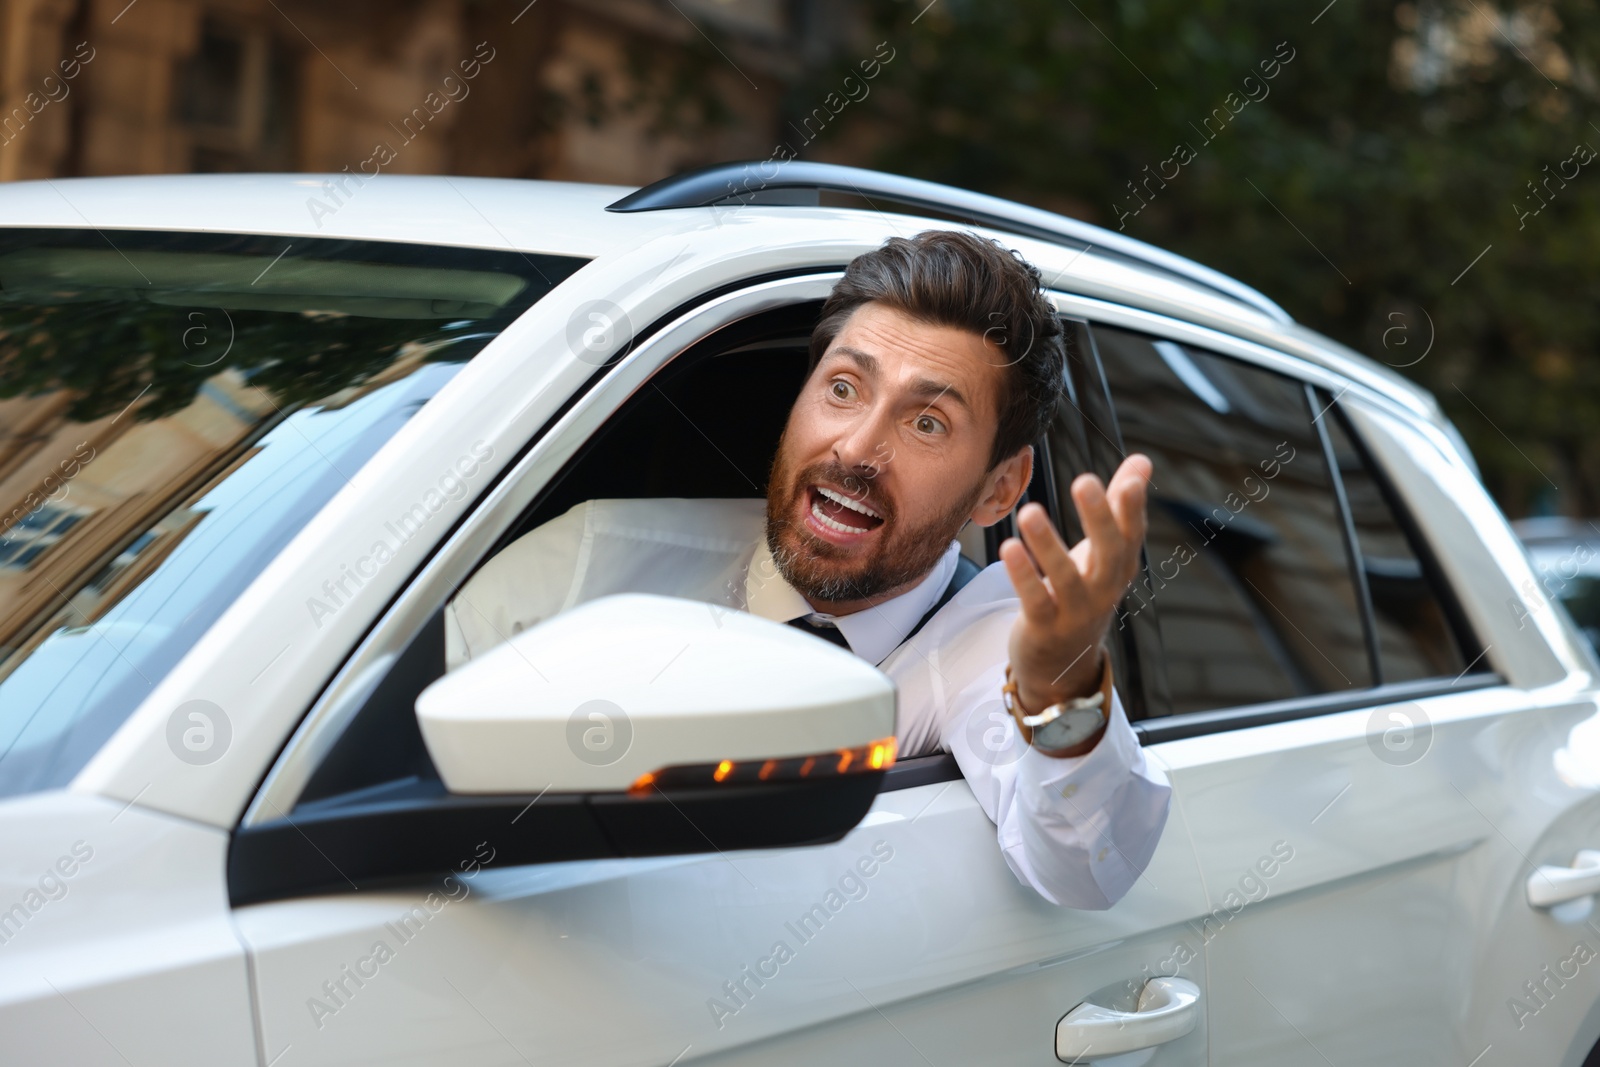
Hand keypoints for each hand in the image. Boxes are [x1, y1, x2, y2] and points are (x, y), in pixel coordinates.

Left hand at [1000, 454, 1151, 723]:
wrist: (1064, 662)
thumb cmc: (1084, 591)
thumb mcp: (1105, 551)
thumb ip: (1120, 505)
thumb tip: (1143, 461)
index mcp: (1120, 565)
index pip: (1131, 533)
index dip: (1133, 507)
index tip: (1133, 477)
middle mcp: (1104, 588)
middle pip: (1108, 552)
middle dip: (1098, 517)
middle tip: (1084, 481)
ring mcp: (1075, 610)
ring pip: (1065, 577)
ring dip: (1047, 544)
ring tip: (1028, 512)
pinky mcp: (1044, 626)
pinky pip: (1034, 599)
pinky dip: (1023, 575)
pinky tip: (1008, 547)